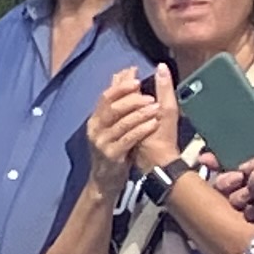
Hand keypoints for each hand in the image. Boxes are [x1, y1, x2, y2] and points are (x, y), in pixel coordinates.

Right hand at [89, 66, 176, 180]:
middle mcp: (96, 129)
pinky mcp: (111, 155)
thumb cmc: (114, 148)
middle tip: (151, 97)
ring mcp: (102, 143)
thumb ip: (118, 99)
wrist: (106, 180)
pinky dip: (141, 130)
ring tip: (157, 108)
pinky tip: (153, 124)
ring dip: (140, 114)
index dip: (121, 87)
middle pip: (112, 108)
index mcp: (96, 119)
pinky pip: (128, 139)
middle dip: (132, 100)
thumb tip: (124, 73)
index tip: (137, 79)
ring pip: (122, 123)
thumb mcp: (113, 124)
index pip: (105, 97)